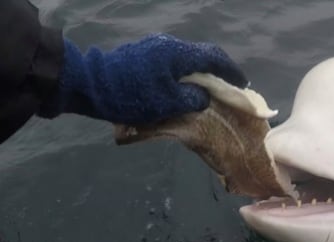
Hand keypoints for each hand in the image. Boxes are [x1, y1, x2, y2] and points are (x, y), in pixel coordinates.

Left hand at [38, 34, 248, 123]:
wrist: (90, 85)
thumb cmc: (131, 95)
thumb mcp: (167, 103)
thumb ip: (192, 99)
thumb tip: (203, 97)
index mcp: (179, 54)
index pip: (214, 59)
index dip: (231, 72)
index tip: (242, 85)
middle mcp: (169, 46)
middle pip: (202, 56)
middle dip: (217, 72)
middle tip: (227, 88)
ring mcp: (155, 48)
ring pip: (186, 59)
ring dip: (199, 74)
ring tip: (206, 91)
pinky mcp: (144, 55)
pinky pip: (173, 62)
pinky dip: (184, 74)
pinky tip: (182, 88)